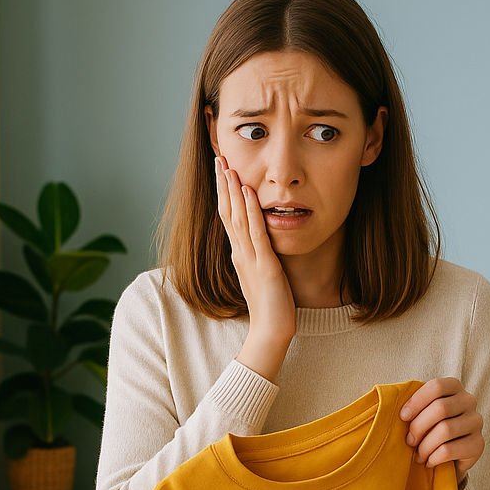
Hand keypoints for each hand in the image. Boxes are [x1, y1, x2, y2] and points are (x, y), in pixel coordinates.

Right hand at [215, 157, 294, 378]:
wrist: (271, 332)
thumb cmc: (270, 307)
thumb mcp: (262, 275)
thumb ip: (258, 257)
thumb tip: (258, 243)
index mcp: (239, 255)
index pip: (228, 218)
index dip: (224, 193)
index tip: (222, 171)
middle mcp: (240, 254)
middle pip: (227, 212)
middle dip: (223, 184)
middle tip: (219, 158)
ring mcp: (250, 259)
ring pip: (237, 218)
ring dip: (233, 191)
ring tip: (228, 167)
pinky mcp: (264, 266)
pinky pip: (256, 233)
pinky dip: (252, 211)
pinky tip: (249, 193)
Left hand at [400, 378, 483, 481]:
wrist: (447, 458)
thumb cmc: (428, 430)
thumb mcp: (420, 413)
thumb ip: (411, 405)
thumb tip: (388, 403)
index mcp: (454, 387)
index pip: (436, 387)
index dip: (416, 401)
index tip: (402, 417)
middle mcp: (469, 401)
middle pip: (441, 408)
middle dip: (418, 427)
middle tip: (409, 441)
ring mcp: (476, 422)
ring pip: (445, 430)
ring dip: (425, 446)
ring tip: (418, 455)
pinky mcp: (479, 444)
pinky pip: (450, 450)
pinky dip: (433, 458)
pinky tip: (428, 461)